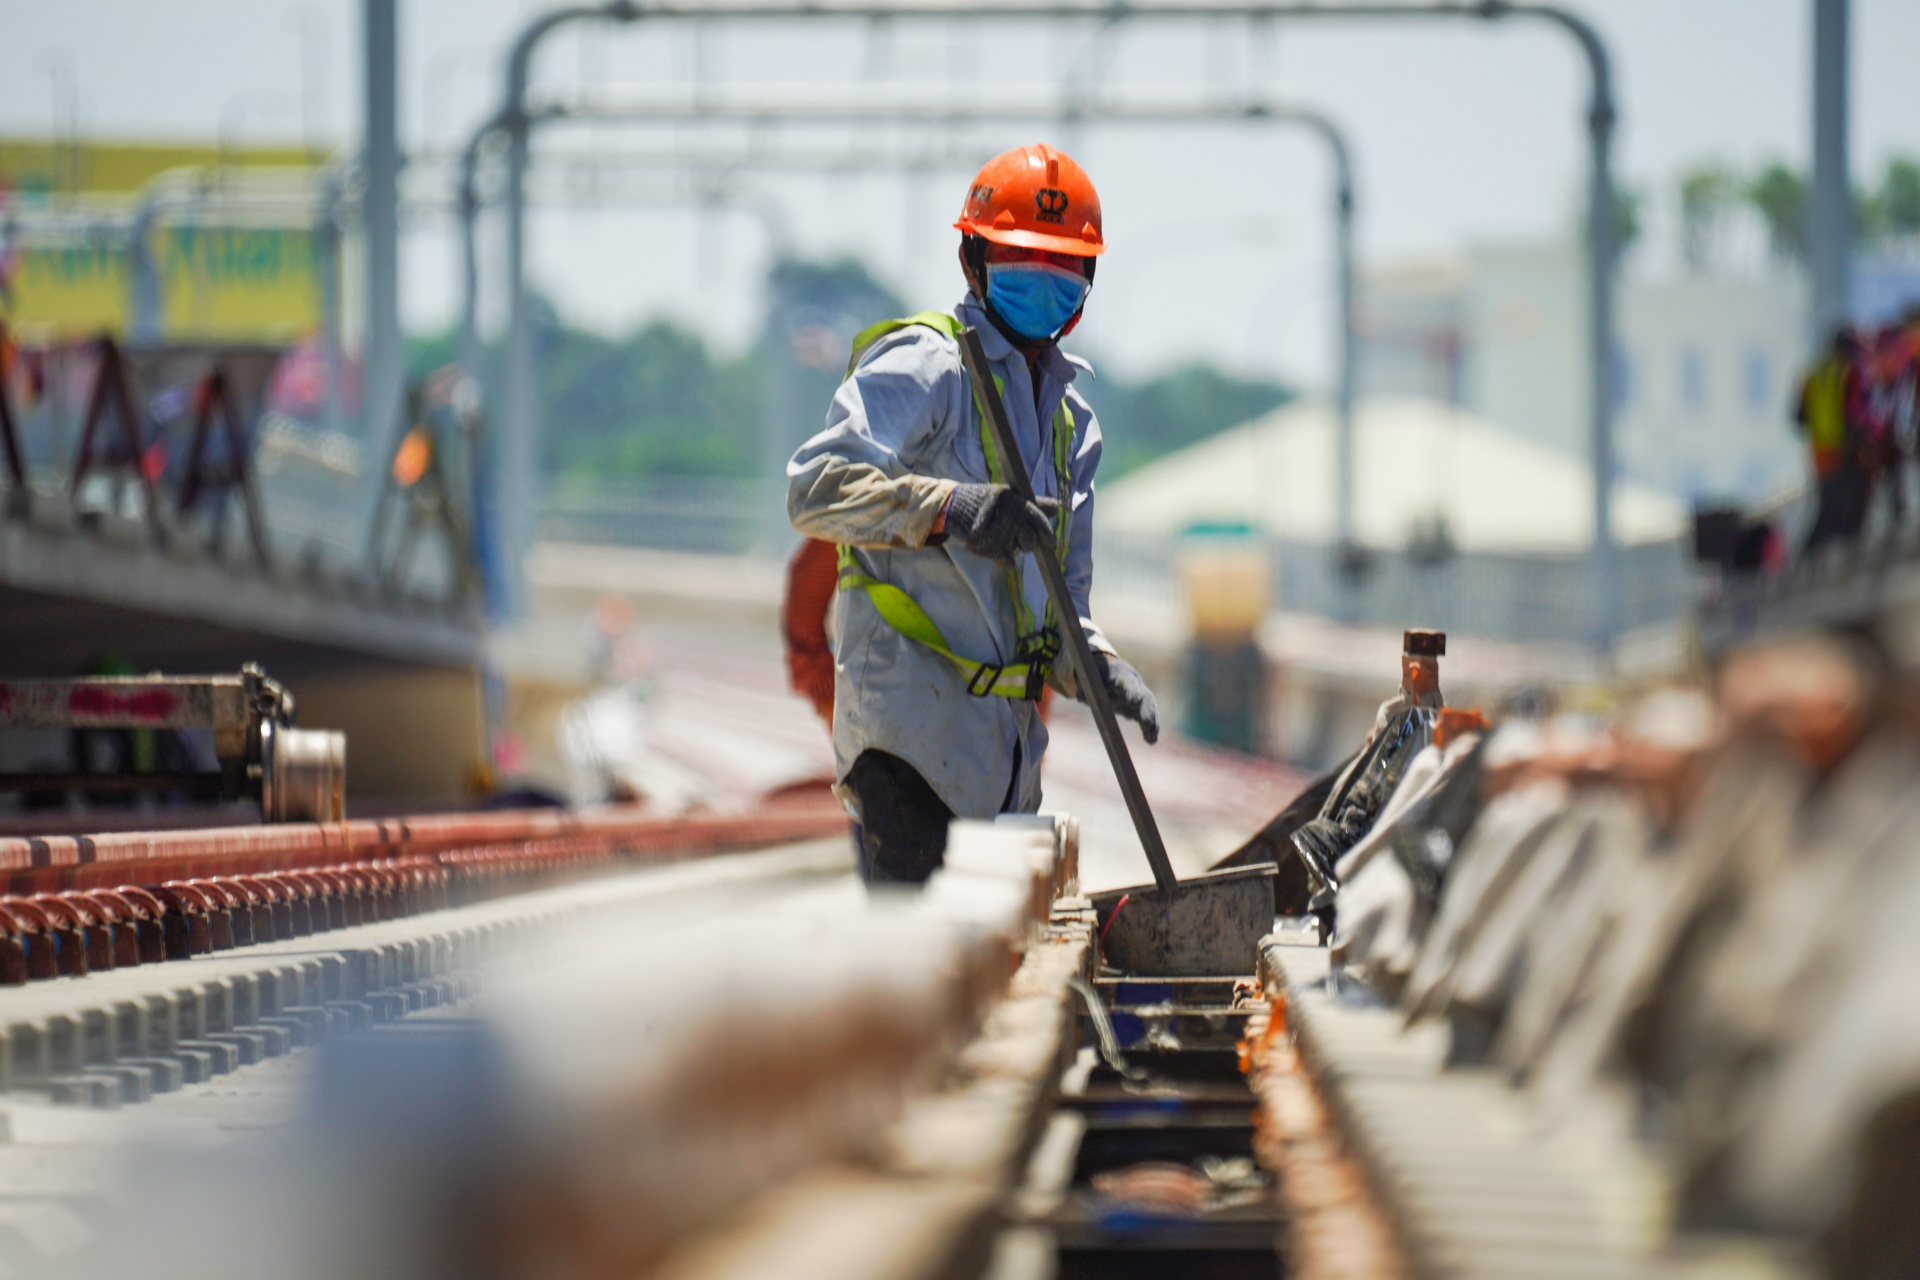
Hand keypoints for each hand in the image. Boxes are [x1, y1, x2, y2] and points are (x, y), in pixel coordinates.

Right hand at [944, 483, 1058, 562]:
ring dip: (1013, 548)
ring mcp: (996, 531)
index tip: (1050, 543)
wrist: (954, 505)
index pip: (1038, 519)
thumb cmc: (987, 503)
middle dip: (1028, 543)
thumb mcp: (1009, 498)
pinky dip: (1004, 559)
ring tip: (1001, 538)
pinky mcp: (985, 545)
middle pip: (1030, 540)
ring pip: (1017, 550)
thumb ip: (1033, 504)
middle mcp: (1007, 515)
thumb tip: (1058, 507)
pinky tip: (997, 549)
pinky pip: (1006, 561)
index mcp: (1015, 501)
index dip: (1047, 533)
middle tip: (1020, 539)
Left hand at [1091, 650, 1158, 743]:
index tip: (1133, 700)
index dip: (1130, 691)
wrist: (1114, 671)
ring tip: (1151, 738)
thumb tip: (1079, 698)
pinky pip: (1150, 717)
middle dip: (1145, 709)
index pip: (1127, 683)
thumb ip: (1084, 689)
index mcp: (1121, 676)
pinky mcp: (1143, 706)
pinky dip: (1152, 729)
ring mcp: (1141, 696)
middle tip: (1145, 722)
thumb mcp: (1088, 680)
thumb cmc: (1098, 676)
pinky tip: (1151, 741)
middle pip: (1143, 697)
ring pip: (1149, 708)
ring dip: (1151, 722)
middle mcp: (1135, 686)